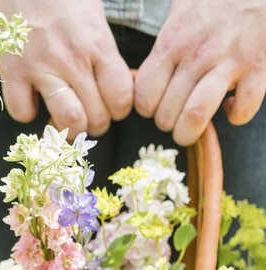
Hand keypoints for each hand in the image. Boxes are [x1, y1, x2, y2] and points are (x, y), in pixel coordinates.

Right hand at [0, 0, 133, 138]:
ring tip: (63, 116)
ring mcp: (40, 68)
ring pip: (67, 122)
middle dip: (96, 124)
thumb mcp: (92, 10)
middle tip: (88, 114)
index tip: (110, 102)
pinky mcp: (11, 71)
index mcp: (97, 43)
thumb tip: (115, 80)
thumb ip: (103, 46)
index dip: (119, 108)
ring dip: (67, 127)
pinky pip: (22, 113)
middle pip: (97, 117)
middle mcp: (72, 61)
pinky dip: (27, 112)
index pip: (121, 98)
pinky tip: (30, 96)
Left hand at [135, 0, 265, 144]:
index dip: (147, 108)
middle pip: (166, 114)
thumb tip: (141, 74)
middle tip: (174, 116)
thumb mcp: (180, 8)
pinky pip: (242, 111)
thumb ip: (163, 42)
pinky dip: (236, 116)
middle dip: (167, 123)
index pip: (144, 96)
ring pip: (195, 117)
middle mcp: (198, 54)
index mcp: (173, 41)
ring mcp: (230, 61)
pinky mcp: (258, 67)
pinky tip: (232, 105)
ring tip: (193, 125)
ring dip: (190, 131)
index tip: (155, 103)